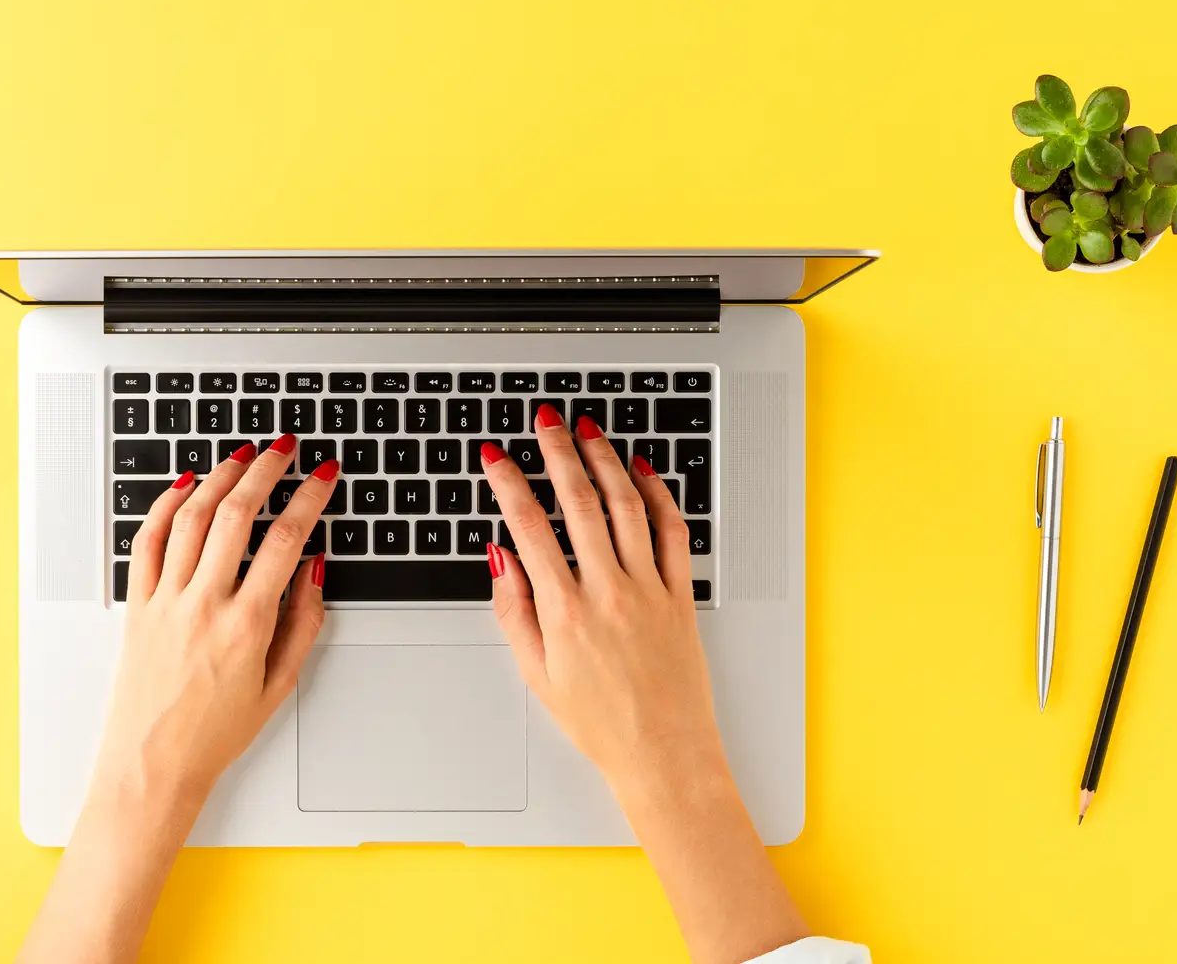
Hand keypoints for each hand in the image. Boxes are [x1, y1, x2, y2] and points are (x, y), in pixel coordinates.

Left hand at [91, 435, 337, 812]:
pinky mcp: (137, 605)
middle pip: (237, 514)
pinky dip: (164, 505)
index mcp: (247, 625)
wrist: (153, 766)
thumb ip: (304, 624)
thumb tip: (315, 570)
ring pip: (192, 517)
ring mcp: (166, 601)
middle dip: (266, 470)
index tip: (325, 475)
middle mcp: (204, 605)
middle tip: (284, 449)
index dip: (311, 497)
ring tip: (242, 456)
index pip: (286, 540)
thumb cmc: (215, 734)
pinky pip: (147, 541)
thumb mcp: (279, 686)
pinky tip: (184, 485)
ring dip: (220, 477)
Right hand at [479, 408, 726, 799]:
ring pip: (626, 506)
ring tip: (589, 431)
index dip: (508, 483)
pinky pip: (673, 532)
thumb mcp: (536, 674)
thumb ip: (515, 610)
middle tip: (545, 420)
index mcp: (565, 611)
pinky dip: (659, 495)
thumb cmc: (601, 724)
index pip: (528, 527)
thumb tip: (500, 558)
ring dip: (605, 460)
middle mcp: (608, 592)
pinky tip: (643, 472)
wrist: (664, 755)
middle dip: (557, 451)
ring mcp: (649, 590)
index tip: (495, 458)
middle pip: (578, 501)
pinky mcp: (681, 596)